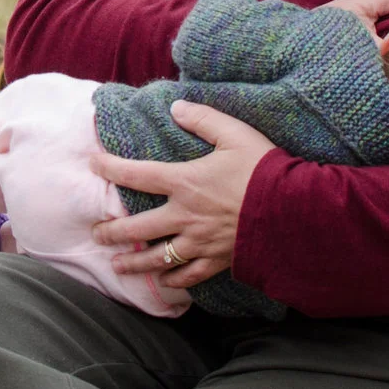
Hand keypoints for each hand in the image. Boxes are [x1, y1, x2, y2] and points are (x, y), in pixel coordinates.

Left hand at [89, 100, 272, 289]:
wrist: (295, 210)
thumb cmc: (264, 169)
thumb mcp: (235, 133)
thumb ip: (203, 118)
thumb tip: (176, 106)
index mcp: (185, 182)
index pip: (137, 175)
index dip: (111, 168)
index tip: (93, 164)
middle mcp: (185, 215)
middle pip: (137, 228)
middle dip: (111, 231)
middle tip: (96, 232)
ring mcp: (199, 242)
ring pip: (157, 257)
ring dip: (133, 262)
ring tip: (116, 265)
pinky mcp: (217, 260)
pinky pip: (188, 275)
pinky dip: (173, 280)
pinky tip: (164, 281)